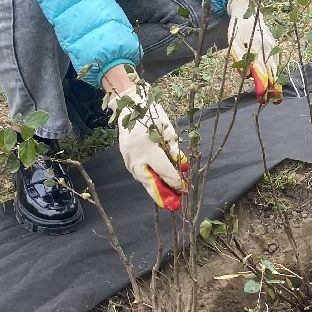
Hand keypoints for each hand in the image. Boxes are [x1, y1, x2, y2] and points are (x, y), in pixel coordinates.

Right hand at [107, 79, 189, 209]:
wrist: (129, 106)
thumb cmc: (152, 115)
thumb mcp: (168, 131)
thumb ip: (174, 151)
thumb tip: (183, 167)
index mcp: (148, 149)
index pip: (164, 171)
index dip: (176, 181)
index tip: (186, 189)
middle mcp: (136, 157)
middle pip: (150, 182)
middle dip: (163, 194)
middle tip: (175, 205)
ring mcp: (128, 160)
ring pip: (143, 180)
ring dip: (156, 190)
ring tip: (168, 199)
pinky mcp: (126, 160)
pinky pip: (139, 174)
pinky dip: (149, 182)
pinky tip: (158, 187)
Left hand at [227, 0, 281, 103]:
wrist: (248, 12)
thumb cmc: (238, 29)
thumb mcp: (233, 42)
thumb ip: (240, 58)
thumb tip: (246, 75)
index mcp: (256, 48)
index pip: (261, 70)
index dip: (262, 84)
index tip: (262, 96)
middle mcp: (268, 48)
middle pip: (272, 71)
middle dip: (272, 87)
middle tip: (272, 101)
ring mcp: (273, 47)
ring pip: (276, 67)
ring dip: (276, 81)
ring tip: (276, 96)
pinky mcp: (275, 46)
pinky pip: (276, 62)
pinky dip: (276, 72)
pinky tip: (275, 81)